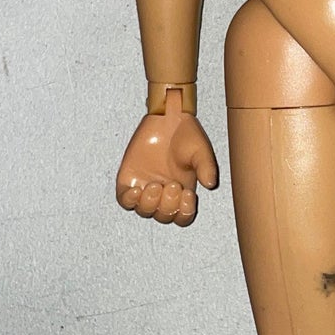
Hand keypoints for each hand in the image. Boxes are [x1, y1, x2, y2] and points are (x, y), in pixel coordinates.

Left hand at [115, 90, 218, 226]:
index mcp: (182, 192)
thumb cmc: (186, 134)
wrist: (168, 117)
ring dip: (150, 204)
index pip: (181, 217)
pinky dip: (129, 200)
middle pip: (162, 217)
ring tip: (156, 185)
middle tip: (173, 185)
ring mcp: (144, 187)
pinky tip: (137, 190)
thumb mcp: (200, 151)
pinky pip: (124, 200)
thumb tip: (210, 184)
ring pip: (144, 211)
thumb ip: (206, 167)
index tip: (187, 195)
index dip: (184, 213)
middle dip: (168, 206)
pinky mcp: (128, 179)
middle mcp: (163, 194)